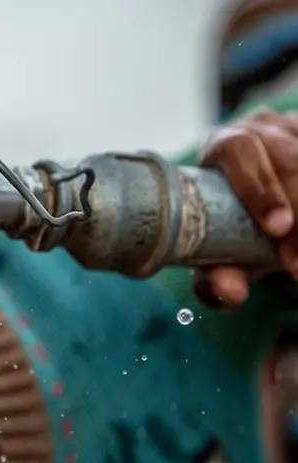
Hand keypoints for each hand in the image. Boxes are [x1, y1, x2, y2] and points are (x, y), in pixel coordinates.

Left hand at [195, 109, 297, 306]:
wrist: (261, 201)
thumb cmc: (230, 224)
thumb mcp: (218, 248)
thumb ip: (217, 274)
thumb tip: (231, 292)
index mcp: (224, 145)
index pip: (240, 150)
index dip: (259, 189)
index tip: (276, 229)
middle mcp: (261, 127)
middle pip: (287, 161)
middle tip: (294, 262)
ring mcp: (294, 128)